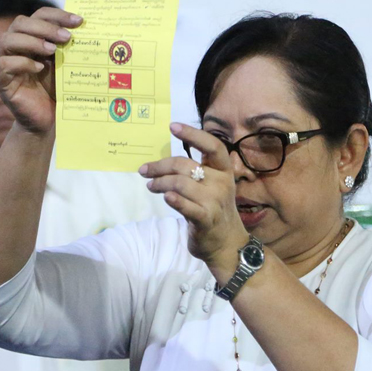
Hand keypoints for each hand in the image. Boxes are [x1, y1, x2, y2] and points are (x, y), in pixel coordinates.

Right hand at [0, 7, 81, 135]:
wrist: (48, 120)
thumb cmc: (57, 90)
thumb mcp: (65, 65)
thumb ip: (69, 47)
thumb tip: (87, 29)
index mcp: (32, 38)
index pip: (39, 15)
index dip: (57, 15)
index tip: (78, 21)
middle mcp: (16, 47)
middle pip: (21, 23)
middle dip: (45, 27)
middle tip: (67, 37)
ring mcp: (6, 63)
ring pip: (6, 39)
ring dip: (31, 41)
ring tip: (52, 50)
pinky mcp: (3, 82)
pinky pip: (3, 65)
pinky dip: (22, 63)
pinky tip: (39, 68)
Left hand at [139, 123, 248, 275]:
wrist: (227, 244)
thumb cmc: (214, 211)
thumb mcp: (212, 187)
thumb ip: (194, 172)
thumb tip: (163, 162)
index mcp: (224, 171)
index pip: (212, 146)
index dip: (193, 134)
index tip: (172, 126)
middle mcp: (221, 183)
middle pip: (185, 165)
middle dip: (160, 166)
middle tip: (144, 170)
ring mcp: (215, 201)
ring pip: (180, 183)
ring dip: (159, 183)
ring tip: (151, 186)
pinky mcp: (206, 219)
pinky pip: (186, 205)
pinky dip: (173, 200)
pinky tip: (165, 197)